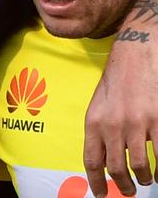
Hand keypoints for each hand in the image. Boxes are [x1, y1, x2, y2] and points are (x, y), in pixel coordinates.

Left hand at [85, 2, 157, 196]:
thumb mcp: (98, 105)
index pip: (92, 161)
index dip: (97, 182)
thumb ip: (99, 131)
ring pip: (139, 166)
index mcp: (94, 121)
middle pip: (116, 169)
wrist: (136, 55)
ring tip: (146, 179)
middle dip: (124, 186)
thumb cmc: (117, 81)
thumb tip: (103, 161)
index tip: (103, 195)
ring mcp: (136, 124)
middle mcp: (112, 125)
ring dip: (144, 177)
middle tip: (130, 192)